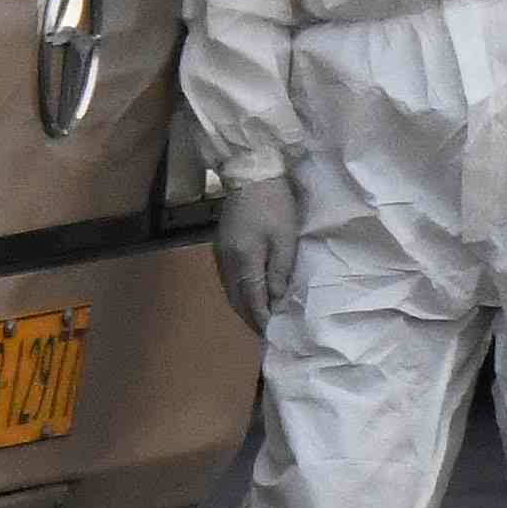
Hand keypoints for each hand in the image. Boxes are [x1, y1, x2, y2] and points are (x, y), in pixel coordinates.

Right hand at [213, 173, 301, 335]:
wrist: (251, 172)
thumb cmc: (274, 205)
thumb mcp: (284, 239)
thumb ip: (279, 272)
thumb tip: (276, 301)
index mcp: (244, 260)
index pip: (252, 299)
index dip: (262, 319)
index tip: (273, 335)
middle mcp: (227, 261)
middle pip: (236, 299)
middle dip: (251, 317)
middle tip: (266, 333)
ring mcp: (221, 253)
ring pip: (230, 290)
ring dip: (244, 306)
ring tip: (259, 317)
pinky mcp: (222, 244)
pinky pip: (229, 278)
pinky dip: (239, 291)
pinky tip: (250, 293)